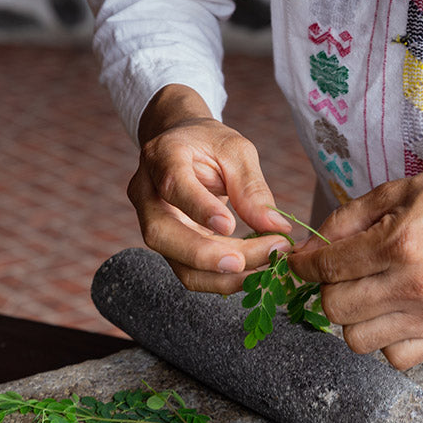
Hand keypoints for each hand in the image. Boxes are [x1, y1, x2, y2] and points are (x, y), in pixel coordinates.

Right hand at [130, 85, 291, 292]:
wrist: (181, 146)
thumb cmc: (209, 144)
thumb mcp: (236, 151)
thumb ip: (252, 188)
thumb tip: (276, 227)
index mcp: (162, 155)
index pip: (173, 185)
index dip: (199, 208)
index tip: (230, 226)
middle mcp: (147, 192)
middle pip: (161, 233)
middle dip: (205, 255)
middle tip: (247, 262)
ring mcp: (150, 221)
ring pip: (174, 261)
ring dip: (219, 275)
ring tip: (260, 271)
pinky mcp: (167, 244)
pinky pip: (188, 270)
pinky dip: (219, 279)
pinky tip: (249, 273)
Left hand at [288, 143, 422, 368]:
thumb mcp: (397, 191)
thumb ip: (347, 219)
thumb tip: (308, 247)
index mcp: (399, 243)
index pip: (328, 268)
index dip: (303, 265)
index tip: (300, 262)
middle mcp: (414, 285)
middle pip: (336, 309)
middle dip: (328, 289)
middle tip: (342, 273)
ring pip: (357, 340)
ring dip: (353, 318)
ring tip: (368, 293)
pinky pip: (394, 359)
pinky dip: (384, 342)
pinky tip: (391, 314)